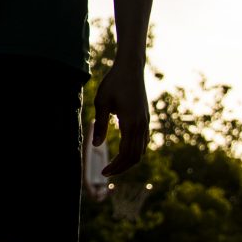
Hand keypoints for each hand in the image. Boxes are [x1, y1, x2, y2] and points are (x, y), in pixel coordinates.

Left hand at [89, 61, 149, 176]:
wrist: (131, 68)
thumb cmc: (113, 83)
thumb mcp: (101, 102)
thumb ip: (100, 125)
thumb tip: (95, 146)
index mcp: (131, 123)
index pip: (126, 154)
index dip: (116, 166)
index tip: (104, 173)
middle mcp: (141, 125)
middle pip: (135, 157)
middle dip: (121, 168)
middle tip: (106, 173)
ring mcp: (145, 122)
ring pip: (141, 150)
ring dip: (129, 161)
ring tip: (114, 165)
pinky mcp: (145, 118)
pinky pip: (143, 141)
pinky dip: (135, 151)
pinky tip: (124, 152)